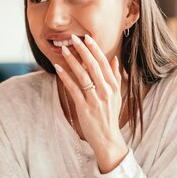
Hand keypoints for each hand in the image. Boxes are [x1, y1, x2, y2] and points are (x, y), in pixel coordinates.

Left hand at [55, 34, 128, 173]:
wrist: (108, 139)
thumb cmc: (110, 116)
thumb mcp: (117, 96)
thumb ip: (115, 77)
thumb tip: (115, 59)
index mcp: (113, 86)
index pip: (104, 63)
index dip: (94, 49)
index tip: (87, 38)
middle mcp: (106, 91)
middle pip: (93, 66)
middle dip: (82, 50)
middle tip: (73, 38)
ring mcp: (95, 100)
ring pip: (82, 75)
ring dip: (72, 61)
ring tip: (63, 51)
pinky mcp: (84, 108)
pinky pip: (73, 89)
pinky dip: (65, 78)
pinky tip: (58, 69)